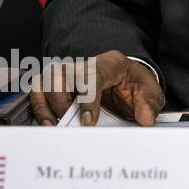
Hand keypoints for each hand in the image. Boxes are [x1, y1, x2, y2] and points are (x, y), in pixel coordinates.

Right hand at [28, 50, 164, 125]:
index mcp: (110, 63)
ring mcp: (69, 72)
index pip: (91, 76)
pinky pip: (37, 91)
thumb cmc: (136, 84)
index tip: (89, 122)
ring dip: (47, 105)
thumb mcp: (150, 92)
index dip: (87, 99)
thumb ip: (149, 104)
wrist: (129, 81)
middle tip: (74, 124)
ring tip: (58, 125)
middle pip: (61, 75)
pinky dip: (39, 107)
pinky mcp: (57, 83)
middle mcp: (85, 64)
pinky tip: (49, 123)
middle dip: (64, 103)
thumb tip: (146, 119)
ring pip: (45, 80)